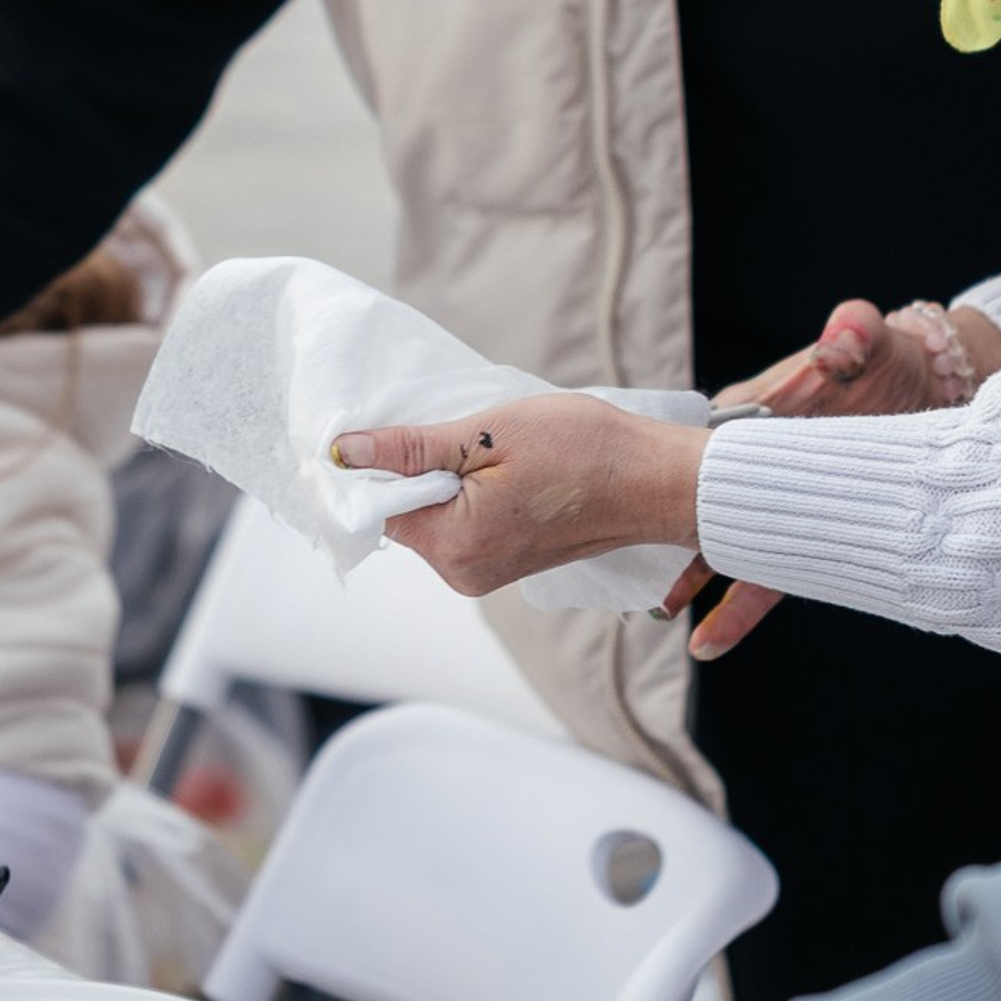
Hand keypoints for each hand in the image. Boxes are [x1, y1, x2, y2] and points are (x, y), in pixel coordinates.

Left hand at [333, 394, 705, 598]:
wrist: (653, 479)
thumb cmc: (583, 451)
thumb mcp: (487, 433)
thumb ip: (411, 448)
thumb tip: (346, 451)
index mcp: (454, 548)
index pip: (379, 507)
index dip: (380, 463)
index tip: (400, 425)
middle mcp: (464, 574)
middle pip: (405, 512)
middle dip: (419, 467)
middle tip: (463, 429)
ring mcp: (486, 573)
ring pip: (435, 514)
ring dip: (448, 476)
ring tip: (492, 446)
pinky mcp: (506, 562)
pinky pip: (464, 522)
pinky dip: (470, 490)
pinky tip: (502, 464)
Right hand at [670, 299, 1000, 659]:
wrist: (935, 393)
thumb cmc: (891, 357)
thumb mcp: (873, 337)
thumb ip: (853, 331)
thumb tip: (838, 341)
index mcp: (761, 406)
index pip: (707, 434)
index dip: (679, 461)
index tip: (649, 488)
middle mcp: (758, 458)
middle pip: (697, 494)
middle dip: (666, 525)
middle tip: (632, 554)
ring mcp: (779, 499)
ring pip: (723, 539)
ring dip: (691, 572)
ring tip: (660, 607)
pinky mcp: (806, 532)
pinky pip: (767, 574)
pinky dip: (737, 607)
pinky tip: (706, 642)